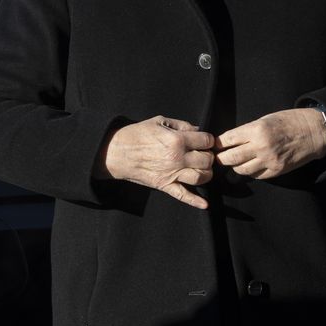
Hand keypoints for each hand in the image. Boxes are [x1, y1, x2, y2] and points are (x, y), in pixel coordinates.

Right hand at [96, 116, 215, 208]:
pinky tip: (205, 204)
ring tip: (202, 168)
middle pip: (207, 160)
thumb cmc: (136, 134)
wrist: (117, 152)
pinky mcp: (164, 185)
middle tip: (202, 153)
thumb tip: (197, 129)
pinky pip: (183, 195)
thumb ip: (181, 125)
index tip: (205, 140)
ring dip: (206, 173)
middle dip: (208, 156)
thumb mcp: (159, 121)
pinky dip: (195, 201)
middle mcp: (177, 158)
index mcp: (177, 140)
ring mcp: (172, 174)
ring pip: (201, 177)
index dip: (208, 140)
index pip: (206, 141)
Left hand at [214, 108, 325, 179]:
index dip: (218, 143)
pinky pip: (256, 176)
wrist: (313, 132)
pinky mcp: (276, 171)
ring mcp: (269, 161)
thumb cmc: (289, 121)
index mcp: (256, 130)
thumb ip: (248, 131)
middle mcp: (261, 147)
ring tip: (235, 161)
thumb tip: (230, 141)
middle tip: (217, 157)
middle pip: (230, 158)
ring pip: (241, 170)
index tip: (214, 145)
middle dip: (221, 158)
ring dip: (235, 166)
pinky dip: (250, 171)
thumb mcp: (265, 119)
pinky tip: (251, 165)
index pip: (228, 139)